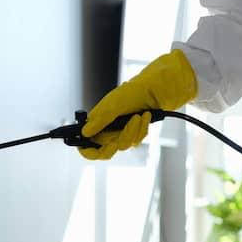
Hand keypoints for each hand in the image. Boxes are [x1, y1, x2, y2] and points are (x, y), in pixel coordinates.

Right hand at [79, 49, 196, 159]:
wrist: (157, 90)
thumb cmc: (133, 92)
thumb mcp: (113, 106)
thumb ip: (99, 121)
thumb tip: (84, 133)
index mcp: (98, 120)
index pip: (87, 142)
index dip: (88, 150)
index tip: (94, 152)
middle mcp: (108, 127)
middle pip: (106, 148)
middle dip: (117, 139)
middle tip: (120, 139)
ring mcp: (122, 130)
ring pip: (124, 145)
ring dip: (133, 131)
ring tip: (138, 116)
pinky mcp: (135, 132)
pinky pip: (137, 140)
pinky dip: (142, 128)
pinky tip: (145, 116)